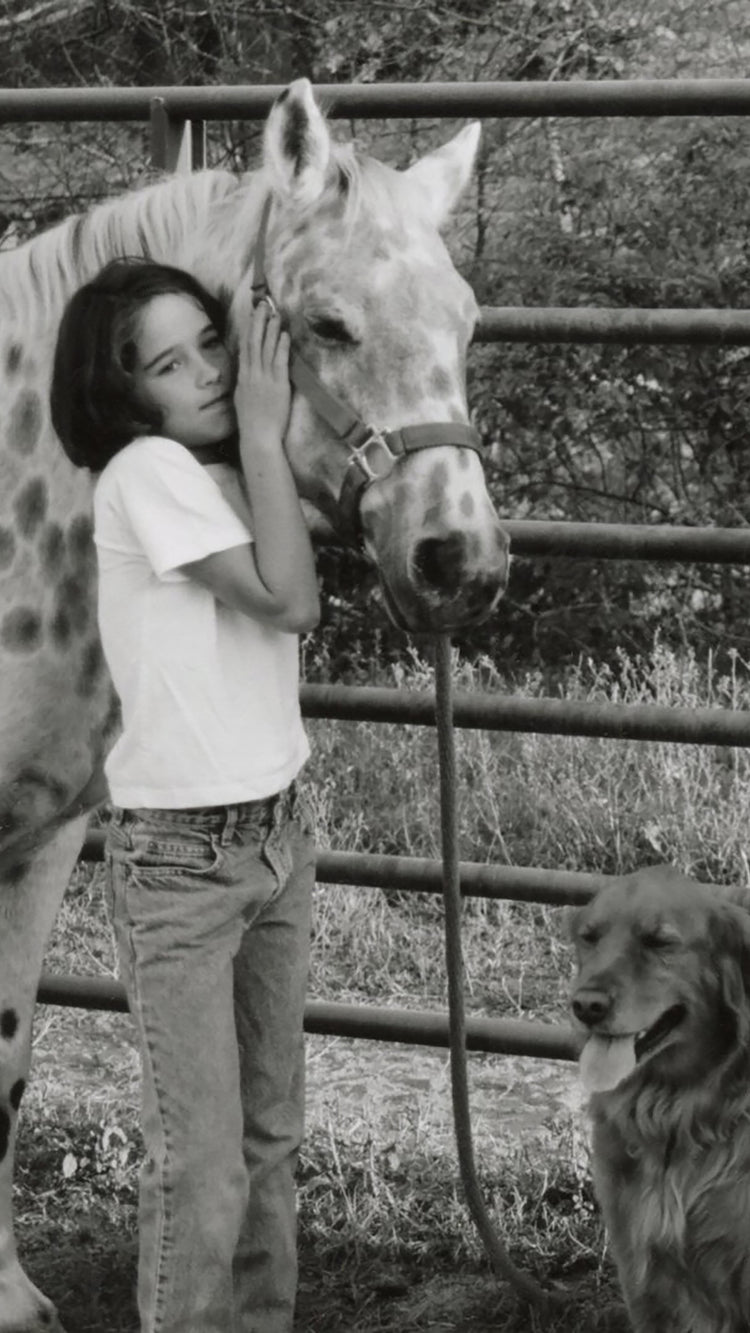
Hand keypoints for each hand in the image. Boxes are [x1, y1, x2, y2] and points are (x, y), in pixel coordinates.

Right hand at [235, 303, 291, 447]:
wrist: (258, 437)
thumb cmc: (252, 422)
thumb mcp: (243, 398)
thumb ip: (246, 382)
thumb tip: (247, 370)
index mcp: (243, 377)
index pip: (245, 347)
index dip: (249, 329)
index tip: (252, 315)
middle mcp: (252, 375)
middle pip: (254, 342)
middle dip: (258, 322)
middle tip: (262, 305)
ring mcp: (264, 379)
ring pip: (266, 348)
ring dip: (271, 330)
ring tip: (275, 314)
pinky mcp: (277, 385)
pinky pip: (279, 361)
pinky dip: (281, 346)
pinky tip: (284, 334)